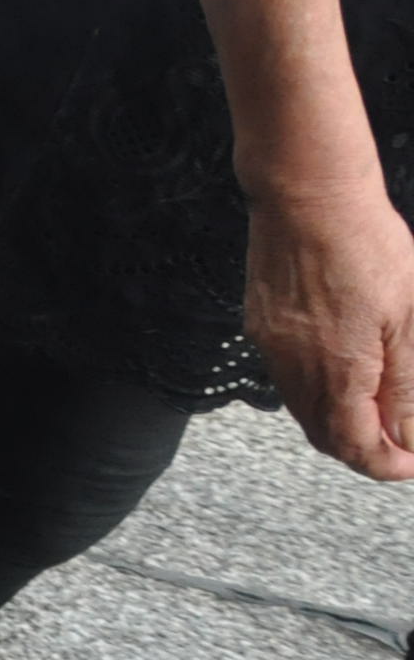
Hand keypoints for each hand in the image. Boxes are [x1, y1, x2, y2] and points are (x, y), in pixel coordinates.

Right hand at [241, 181, 413, 479]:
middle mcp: (295, 367)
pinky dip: (318, 389)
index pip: (356, 447)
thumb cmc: (364, 245)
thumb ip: (408, 388)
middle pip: (324, 436)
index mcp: (337, 371)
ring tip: (379, 399)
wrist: (307, 195)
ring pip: (304, 409)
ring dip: (340, 419)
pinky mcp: (261, 323)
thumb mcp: (410, 321)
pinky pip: (287, 376)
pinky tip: (345, 364)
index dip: (388, 464)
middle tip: (401, 437)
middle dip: (363, 448)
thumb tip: (410, 438)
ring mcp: (272, 345)